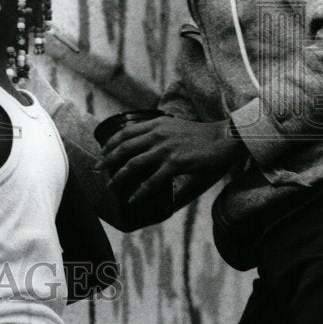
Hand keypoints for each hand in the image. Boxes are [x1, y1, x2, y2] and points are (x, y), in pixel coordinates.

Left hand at [96, 117, 244, 204]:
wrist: (224, 139)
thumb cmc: (201, 136)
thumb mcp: (174, 127)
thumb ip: (157, 134)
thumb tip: (144, 148)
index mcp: (155, 124)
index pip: (125, 133)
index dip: (110, 144)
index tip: (102, 153)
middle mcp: (156, 134)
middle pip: (124, 148)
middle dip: (107, 160)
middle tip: (98, 170)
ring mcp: (165, 149)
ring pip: (133, 164)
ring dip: (119, 177)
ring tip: (112, 186)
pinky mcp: (175, 164)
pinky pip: (151, 181)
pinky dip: (139, 192)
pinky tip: (133, 199)